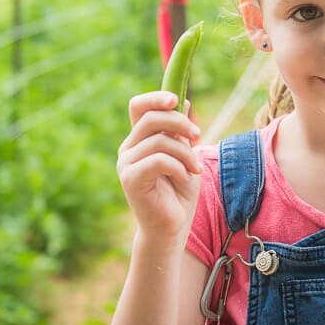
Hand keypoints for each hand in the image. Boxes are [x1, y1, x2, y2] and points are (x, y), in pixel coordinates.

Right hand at [116, 91, 202, 244]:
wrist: (172, 226)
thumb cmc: (178, 192)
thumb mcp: (185, 155)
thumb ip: (180, 132)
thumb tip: (185, 102)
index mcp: (140, 139)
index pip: (138, 106)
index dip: (155, 97)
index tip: (176, 99)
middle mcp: (129, 148)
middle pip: (151, 117)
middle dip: (180, 122)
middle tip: (198, 136)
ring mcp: (126, 163)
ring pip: (159, 140)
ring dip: (185, 153)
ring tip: (194, 169)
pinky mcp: (130, 179)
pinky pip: (159, 159)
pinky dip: (178, 166)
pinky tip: (184, 177)